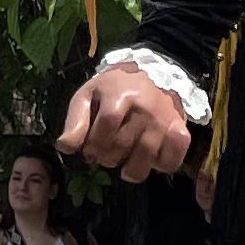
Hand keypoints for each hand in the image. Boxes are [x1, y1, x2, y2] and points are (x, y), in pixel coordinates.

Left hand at [59, 61, 191, 178]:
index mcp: (120, 93)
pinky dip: (161, 166)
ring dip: (131, 170)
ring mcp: (165, 119)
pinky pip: (173, 158)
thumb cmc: (113, 89)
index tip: (89, 151)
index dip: (94, 144)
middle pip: (123, 144)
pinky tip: (150, 161)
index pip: (107, 125)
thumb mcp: (87, 95)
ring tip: (124, 164)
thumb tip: (65, 148)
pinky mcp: (180, 129)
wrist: (152, 74)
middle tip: (105, 155)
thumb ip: (75, 121)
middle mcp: (146, 107)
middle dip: (107, 158)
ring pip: (147, 156)